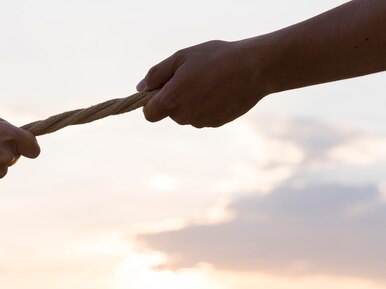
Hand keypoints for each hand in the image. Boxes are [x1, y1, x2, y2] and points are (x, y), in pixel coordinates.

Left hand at [137, 40, 269, 127]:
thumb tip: (140, 88)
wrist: (254, 68)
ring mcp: (201, 122)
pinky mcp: (217, 123)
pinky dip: (207, 105)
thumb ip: (156, 74)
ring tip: (209, 80)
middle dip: (174, 98)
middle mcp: (184, 116)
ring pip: (188, 115)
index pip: (149, 114)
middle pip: (169, 112)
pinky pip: (204, 116)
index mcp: (171, 100)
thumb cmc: (215, 58)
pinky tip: (220, 89)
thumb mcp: (181, 57)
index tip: (161, 89)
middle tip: (191, 76)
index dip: (151, 102)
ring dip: (191, 102)